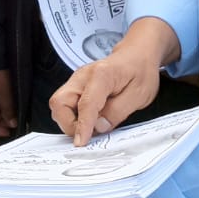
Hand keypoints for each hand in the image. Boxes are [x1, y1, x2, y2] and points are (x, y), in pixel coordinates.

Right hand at [49, 18, 175, 145]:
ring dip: (70, 122)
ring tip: (92, 127)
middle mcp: (82, 76)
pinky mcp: (76, 87)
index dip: (82, 126)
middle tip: (89, 135)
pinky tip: (90, 121)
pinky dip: (73, 117)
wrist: (136, 56)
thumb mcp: (139, 95)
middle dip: (69, 124)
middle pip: (59, 103)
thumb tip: (99, 127)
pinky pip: (65, 106)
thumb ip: (118, 111)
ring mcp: (76, 81)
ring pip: (59, 105)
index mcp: (101, 75)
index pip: (86, 104)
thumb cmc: (140, 72)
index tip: (81, 143)